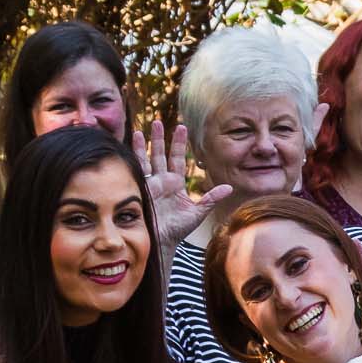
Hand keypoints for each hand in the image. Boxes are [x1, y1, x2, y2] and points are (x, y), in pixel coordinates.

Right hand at [135, 118, 232, 252]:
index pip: (177, 159)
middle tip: (158, 120)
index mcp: (176, 184)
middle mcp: (162, 181)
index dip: (179, 143)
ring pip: (147, 159)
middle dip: (160, 138)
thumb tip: (229, 187)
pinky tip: (132, 144)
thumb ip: (211, 198)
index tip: (181, 127)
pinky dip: (134, 157)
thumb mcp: (198, 213)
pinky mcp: (140, 189)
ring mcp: (150, 184)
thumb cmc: (179, 230)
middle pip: (161, 154)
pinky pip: (137, 170)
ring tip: (144, 128)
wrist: (162, 241)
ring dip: (145, 144)